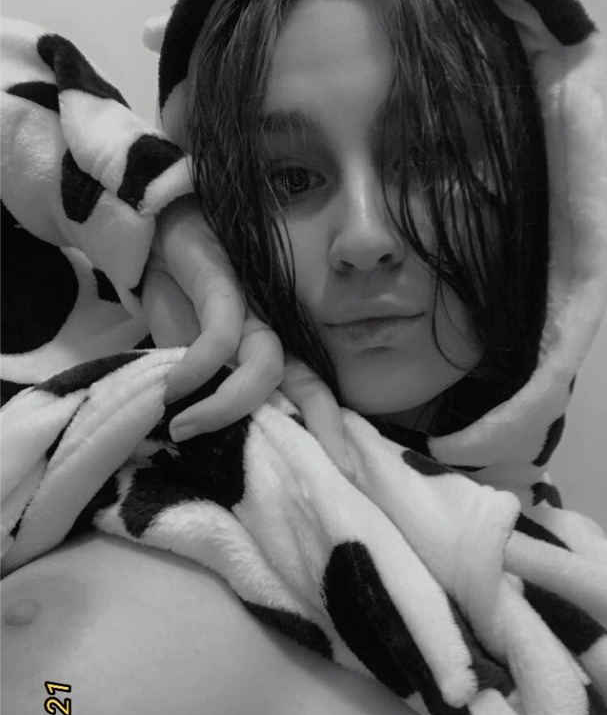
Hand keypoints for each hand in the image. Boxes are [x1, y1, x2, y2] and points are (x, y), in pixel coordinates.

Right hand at [142, 196, 354, 478]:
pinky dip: (197, 368)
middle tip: (335, 471)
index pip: (310, 397)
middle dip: (325, 428)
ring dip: (225, 406)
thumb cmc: (181, 305)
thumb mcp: (193, 364)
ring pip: (266, 365)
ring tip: (184, 428)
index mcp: (269, 357)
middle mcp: (270, 337)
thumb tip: (212, 456)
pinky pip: (220, 337)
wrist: (158, 236)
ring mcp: (250, 312)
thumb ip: (209, 399)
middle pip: (311, 385)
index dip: (330, 435)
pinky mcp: (221, 287)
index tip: (346, 478)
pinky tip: (172, 390)